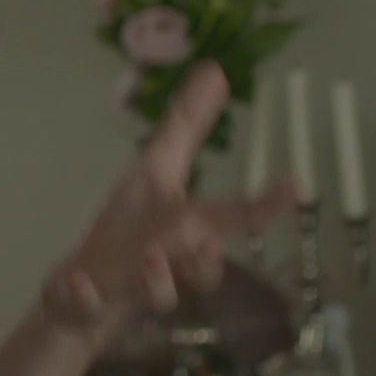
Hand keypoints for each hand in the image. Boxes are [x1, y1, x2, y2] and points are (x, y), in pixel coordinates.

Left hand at [39, 60, 300, 349]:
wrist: (85, 293)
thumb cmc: (131, 228)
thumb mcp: (154, 170)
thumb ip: (187, 125)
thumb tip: (215, 70)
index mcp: (183, 224)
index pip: (229, 214)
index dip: (262, 203)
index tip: (296, 186)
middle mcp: (169, 261)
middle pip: (200, 261)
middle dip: (207, 255)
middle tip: (204, 243)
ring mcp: (128, 288)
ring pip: (158, 291)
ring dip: (155, 279)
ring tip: (148, 258)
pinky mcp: (89, 305)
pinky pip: (87, 305)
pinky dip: (84, 296)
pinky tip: (80, 285)